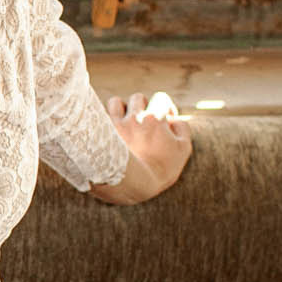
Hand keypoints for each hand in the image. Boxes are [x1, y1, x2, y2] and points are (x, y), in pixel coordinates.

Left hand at [93, 89, 191, 203]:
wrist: (133, 183)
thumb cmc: (161, 169)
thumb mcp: (183, 150)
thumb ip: (182, 129)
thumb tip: (173, 119)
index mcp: (157, 118)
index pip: (161, 98)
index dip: (163, 109)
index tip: (162, 123)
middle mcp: (136, 116)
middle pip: (138, 98)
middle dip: (141, 107)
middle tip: (141, 124)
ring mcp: (118, 123)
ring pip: (116, 103)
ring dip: (119, 110)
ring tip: (122, 124)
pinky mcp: (103, 131)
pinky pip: (98, 114)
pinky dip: (103, 119)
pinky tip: (107, 129)